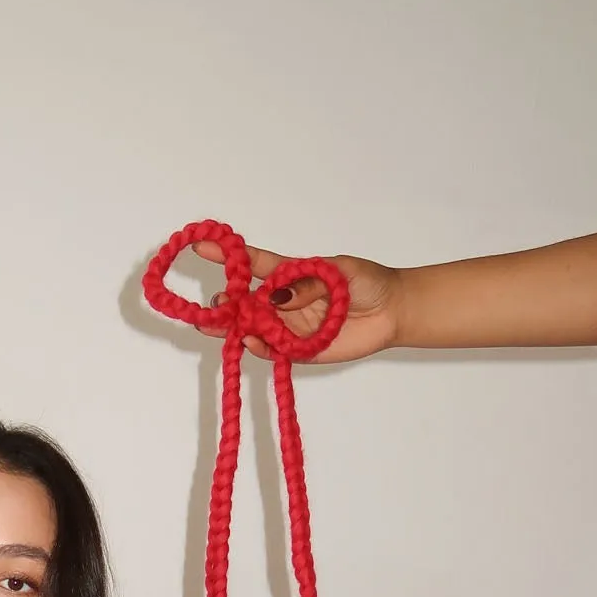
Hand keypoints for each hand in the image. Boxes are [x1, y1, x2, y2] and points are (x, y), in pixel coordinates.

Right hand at [190, 239, 402, 363]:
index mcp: (291, 276)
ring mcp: (291, 327)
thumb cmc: (367, 282)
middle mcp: (285, 303)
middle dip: (226, 304)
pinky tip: (251, 342)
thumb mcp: (340, 272)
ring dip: (235, 328)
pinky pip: (275, 351)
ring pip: (255, 328)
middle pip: (247, 303)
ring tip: (216, 326)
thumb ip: (309, 284)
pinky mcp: (301, 350)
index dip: (229, 256)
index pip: (255, 264)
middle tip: (214, 305)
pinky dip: (261, 348)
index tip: (203, 245)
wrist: (393, 311)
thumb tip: (278, 298)